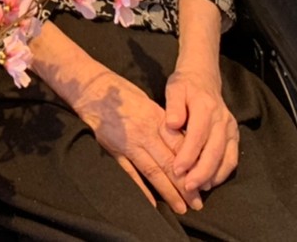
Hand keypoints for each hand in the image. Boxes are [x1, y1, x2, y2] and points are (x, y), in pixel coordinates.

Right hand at [70, 68, 190, 213]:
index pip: (180, 146)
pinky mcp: (113, 150)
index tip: (205, 181)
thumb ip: (165, 124)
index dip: (194, 165)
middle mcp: (144, 132)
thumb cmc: (122, 93)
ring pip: (153, 172)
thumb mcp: (149, 102)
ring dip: (169, 192)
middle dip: (185, 185)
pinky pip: (130, 173)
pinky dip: (142, 189)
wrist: (91, 90)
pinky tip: (152, 202)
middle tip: (197, 203)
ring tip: (181, 207)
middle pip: (169, 163)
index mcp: (156, 118)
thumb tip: (183, 144)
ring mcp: (128, 143)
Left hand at [164, 64, 238, 200]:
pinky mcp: (234, 135)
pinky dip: (223, 172)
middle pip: (214, 150)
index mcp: (205, 107)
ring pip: (226, 157)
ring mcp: (230, 128)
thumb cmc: (185, 85)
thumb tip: (172, 124)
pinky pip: (232, 157)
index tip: (176, 169)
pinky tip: (209, 182)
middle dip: (201, 171)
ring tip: (198, 188)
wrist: (203, 77)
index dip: (187, 154)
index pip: (197, 135)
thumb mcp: (174, 88)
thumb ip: (173, 106)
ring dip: (213, 175)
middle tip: (187, 186)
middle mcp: (221, 119)